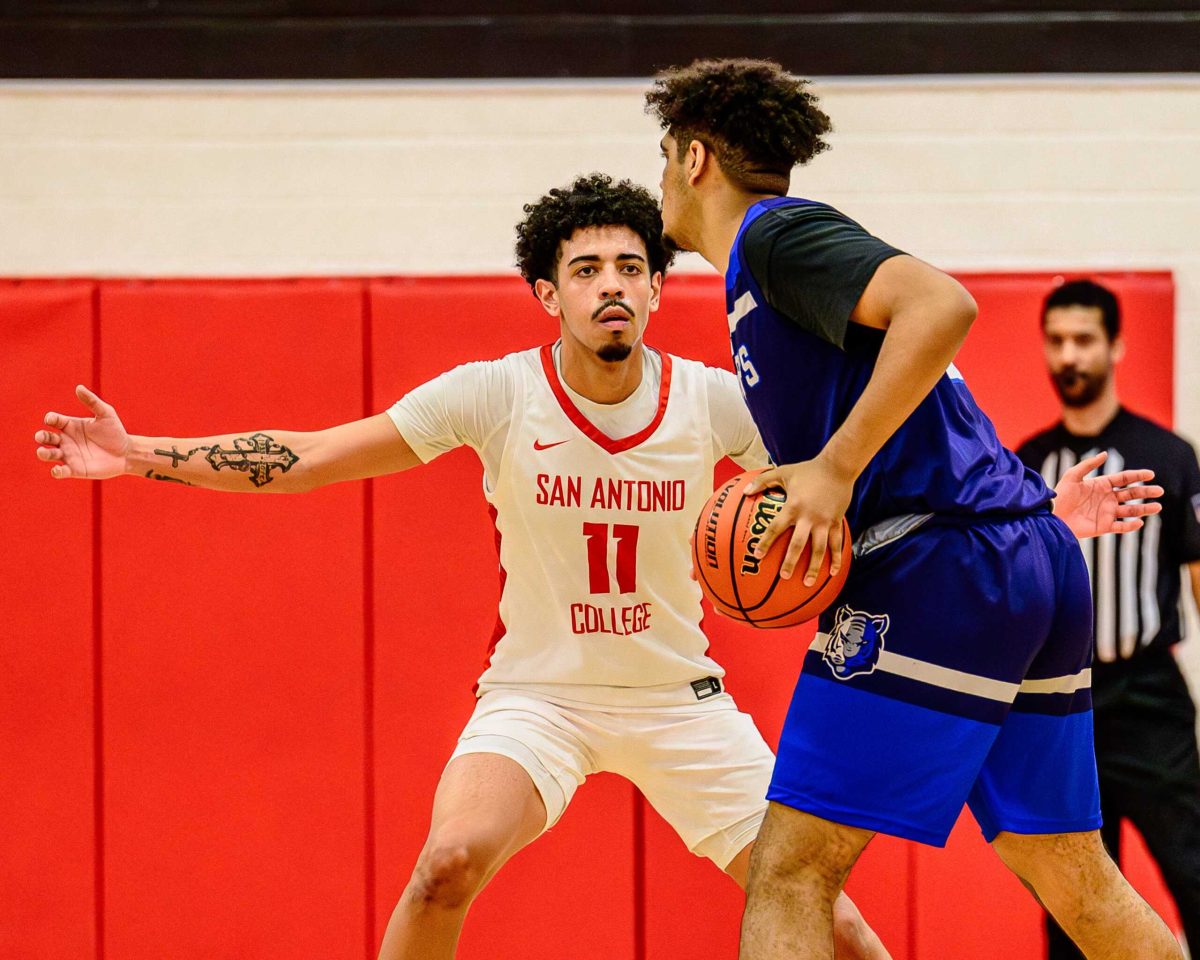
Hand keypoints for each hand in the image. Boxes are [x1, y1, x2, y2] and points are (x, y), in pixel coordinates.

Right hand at [35, 385, 130, 479]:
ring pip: (48, 455)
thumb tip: (78, 387)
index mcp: (70, 425)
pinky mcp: (75, 470)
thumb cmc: (115, 432)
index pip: (53, 420)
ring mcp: (69, 455)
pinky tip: (57, 470)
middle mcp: (66, 440)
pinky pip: (60, 472)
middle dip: (41, 436)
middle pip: (45, 437)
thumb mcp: (106, 414)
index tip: (52, 420)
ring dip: (43, 453)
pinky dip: (56, 472)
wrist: (127, 453)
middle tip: (42, 437)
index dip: (50, 419)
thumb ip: (92, 402)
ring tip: (43, 452)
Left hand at [744, 458, 853, 584]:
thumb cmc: (807, 470)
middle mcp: (808, 517)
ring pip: (819, 549)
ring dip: (813, 567)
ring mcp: (824, 521)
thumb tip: (744, 491)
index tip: (757, 555)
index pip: (776, 528)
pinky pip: (837, 543)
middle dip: (790, 561)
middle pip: (798, 544)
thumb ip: (762, 481)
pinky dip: (836, 559)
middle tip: (783, 576)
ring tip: (807, 583)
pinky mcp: (836, 522)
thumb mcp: (783, 472)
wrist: (837, 467)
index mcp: (793, 507)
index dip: (766, 542)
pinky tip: (833, 573)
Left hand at [1052, 450, 1162, 538]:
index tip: (1150, 474)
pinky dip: (1131, 525)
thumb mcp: (1072, 476)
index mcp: (1101, 485)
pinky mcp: (1104, 527)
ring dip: (1144, 509)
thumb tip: (1105, 454)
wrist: (1051, 516)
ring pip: (1130, 511)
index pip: (1124, 479)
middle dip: (1146, 492)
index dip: (1137, 476)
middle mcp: (1107, 498)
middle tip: (1160, 491)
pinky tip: (1139, 522)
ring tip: (1158, 506)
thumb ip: (1088, 465)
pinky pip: (1121, 527)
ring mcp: (1107, 513)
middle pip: (1131, 494)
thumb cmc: (1060, 495)